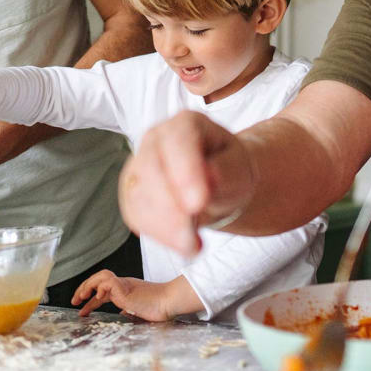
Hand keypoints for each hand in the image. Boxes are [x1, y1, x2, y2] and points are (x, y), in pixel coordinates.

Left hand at [72, 270, 177, 320]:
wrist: (170, 301)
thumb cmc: (160, 307)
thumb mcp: (140, 311)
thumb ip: (130, 311)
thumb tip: (122, 314)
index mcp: (126, 291)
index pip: (103, 292)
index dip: (90, 301)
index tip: (82, 310)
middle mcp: (123, 285)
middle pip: (98, 279)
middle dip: (83, 289)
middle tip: (74, 301)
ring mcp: (124, 285)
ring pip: (101, 276)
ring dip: (88, 285)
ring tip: (80, 297)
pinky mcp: (126, 287)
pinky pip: (108, 281)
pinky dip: (100, 287)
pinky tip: (97, 297)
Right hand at [120, 111, 253, 255]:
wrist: (218, 181)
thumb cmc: (229, 169)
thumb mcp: (238, 168)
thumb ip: (226, 172)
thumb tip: (210, 179)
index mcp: (186, 124)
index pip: (178, 141)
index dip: (185, 172)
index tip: (198, 204)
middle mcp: (156, 139)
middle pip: (150, 169)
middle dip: (170, 207)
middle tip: (192, 238)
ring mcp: (139, 165)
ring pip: (137, 196)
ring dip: (164, 228)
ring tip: (194, 246)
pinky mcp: (131, 193)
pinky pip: (135, 215)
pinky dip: (159, 235)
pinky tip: (184, 244)